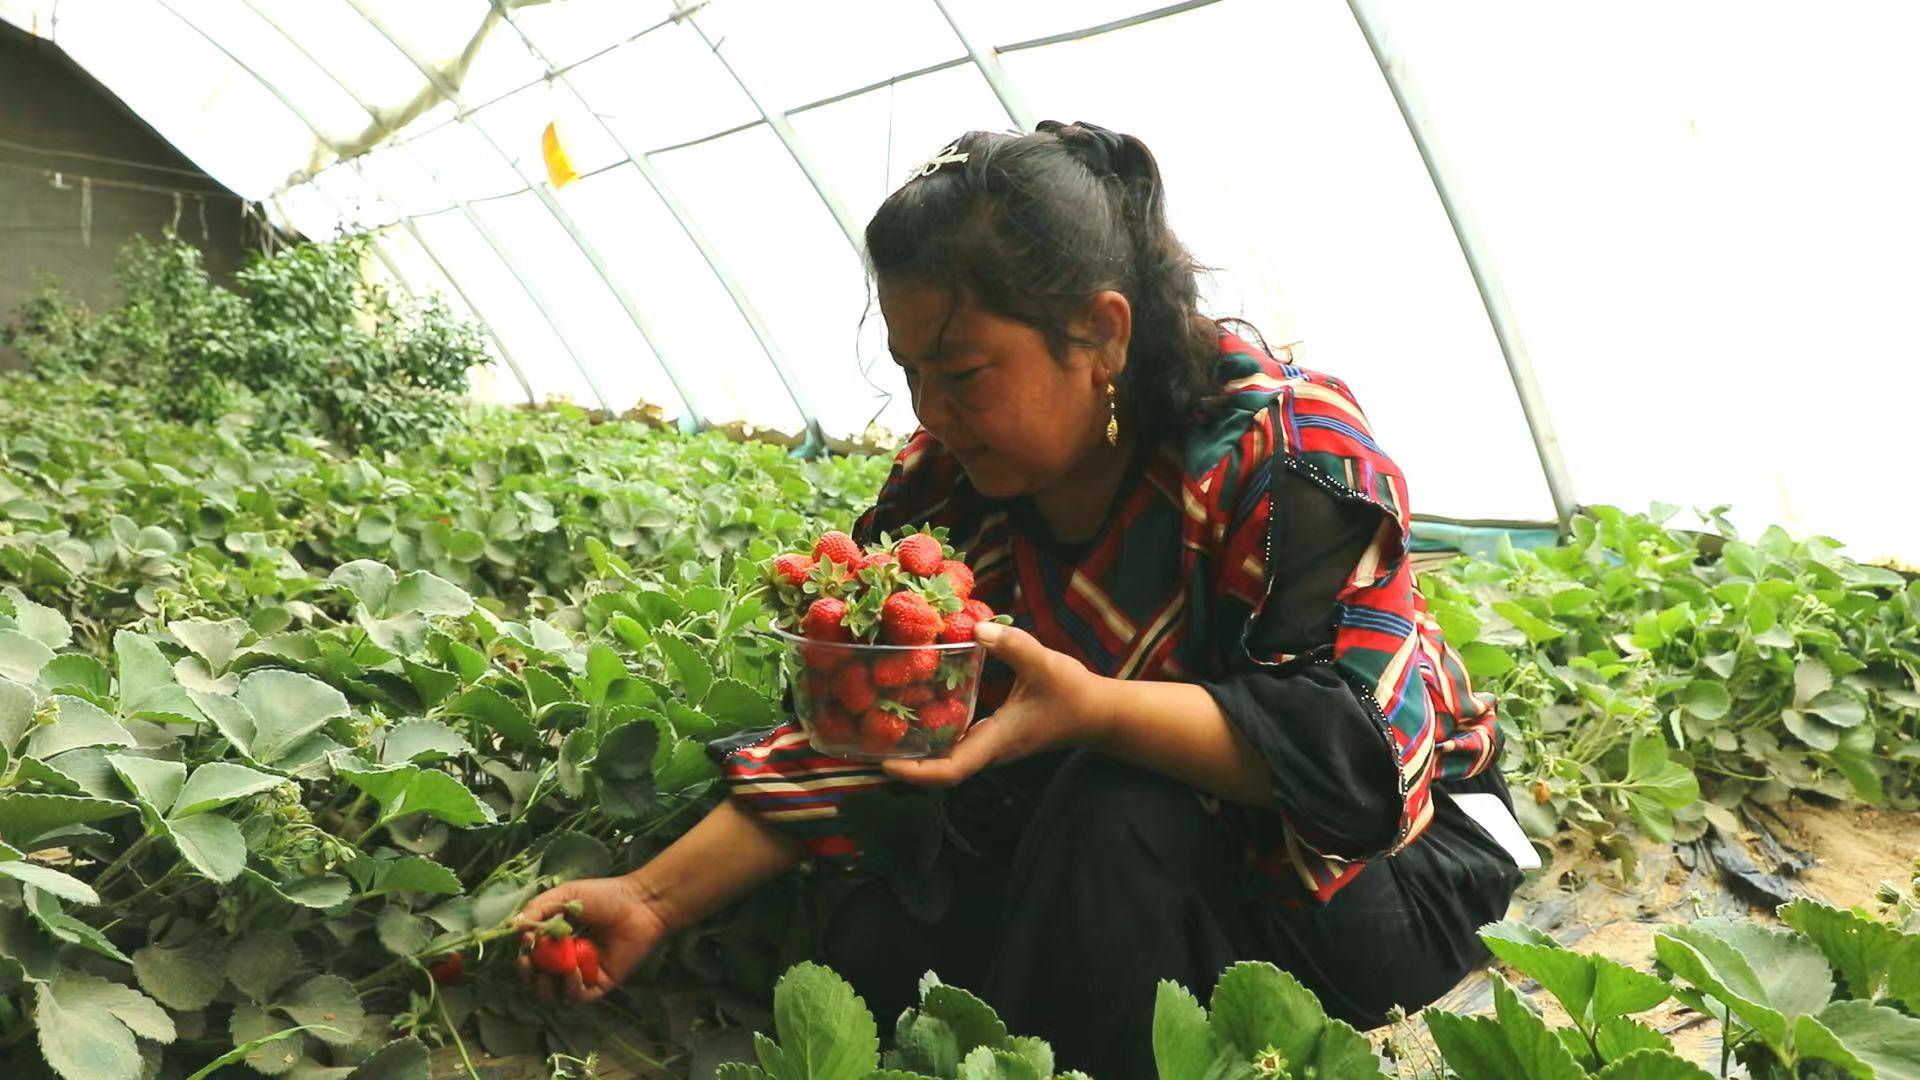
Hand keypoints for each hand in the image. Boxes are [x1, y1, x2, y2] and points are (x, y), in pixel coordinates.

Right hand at [513, 874, 669, 1003]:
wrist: (640, 904)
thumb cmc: (604, 896)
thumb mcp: (564, 896)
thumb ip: (537, 910)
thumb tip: (515, 931)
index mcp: (556, 940)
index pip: (530, 957)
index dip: (523, 957)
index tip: (524, 948)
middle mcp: (566, 960)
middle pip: (537, 980)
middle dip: (529, 975)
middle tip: (529, 965)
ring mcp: (582, 974)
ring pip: (554, 993)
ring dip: (547, 984)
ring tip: (554, 967)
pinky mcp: (599, 985)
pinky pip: (577, 996)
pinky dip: (570, 986)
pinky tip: (573, 970)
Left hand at [882, 622, 1112, 787]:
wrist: (1098, 714)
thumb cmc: (1073, 693)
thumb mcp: (1044, 663)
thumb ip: (1011, 644)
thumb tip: (976, 626)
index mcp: (996, 741)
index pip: (951, 771)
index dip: (917, 773)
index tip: (886, 763)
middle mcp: (989, 751)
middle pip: (940, 771)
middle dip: (906, 764)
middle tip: (868, 743)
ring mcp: (991, 747)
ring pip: (948, 760)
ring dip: (918, 751)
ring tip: (882, 729)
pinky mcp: (994, 737)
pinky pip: (957, 745)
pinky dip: (935, 736)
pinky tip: (918, 713)